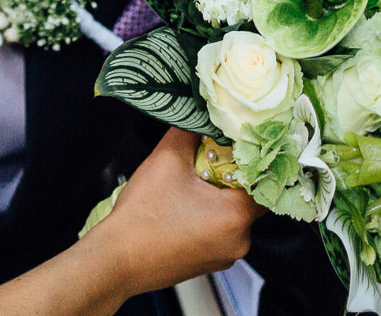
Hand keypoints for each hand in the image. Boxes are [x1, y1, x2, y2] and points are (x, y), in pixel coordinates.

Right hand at [87, 130, 264, 292]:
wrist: (117, 259)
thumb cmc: (143, 214)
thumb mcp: (166, 160)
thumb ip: (189, 132)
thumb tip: (201, 117)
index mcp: (236, 217)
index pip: (263, 181)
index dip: (251, 159)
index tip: (235, 145)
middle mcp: (239, 242)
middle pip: (249, 200)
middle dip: (231, 178)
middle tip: (208, 160)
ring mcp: (224, 257)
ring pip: (233, 217)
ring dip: (218, 198)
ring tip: (190, 184)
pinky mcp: (209, 264)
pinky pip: (219, 233)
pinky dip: (208, 217)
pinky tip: (183, 207)